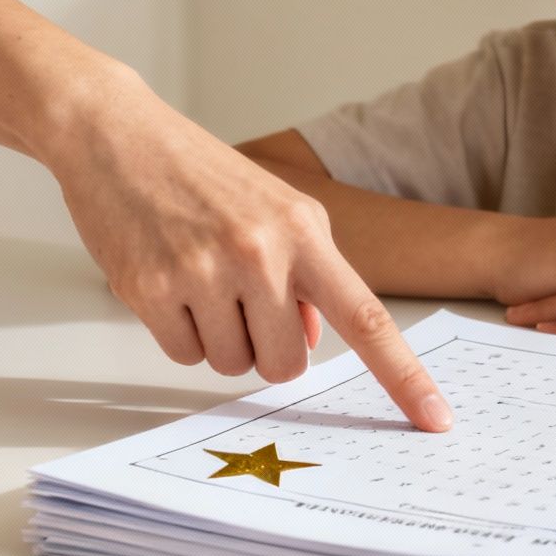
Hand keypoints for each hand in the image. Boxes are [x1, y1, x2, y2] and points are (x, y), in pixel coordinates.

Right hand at [46, 87, 452, 431]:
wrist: (119, 134)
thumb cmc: (203, 174)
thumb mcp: (278, 208)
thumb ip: (308, 275)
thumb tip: (315, 335)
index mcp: (304, 233)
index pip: (367, 319)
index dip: (404, 376)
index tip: (436, 420)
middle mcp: (260, 253)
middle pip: (286, 364)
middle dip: (268, 349)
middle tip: (242, 303)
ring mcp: (202, 272)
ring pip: (232, 365)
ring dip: (219, 340)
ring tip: (199, 280)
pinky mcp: (148, 289)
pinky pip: (183, 355)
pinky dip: (178, 333)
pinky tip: (168, 283)